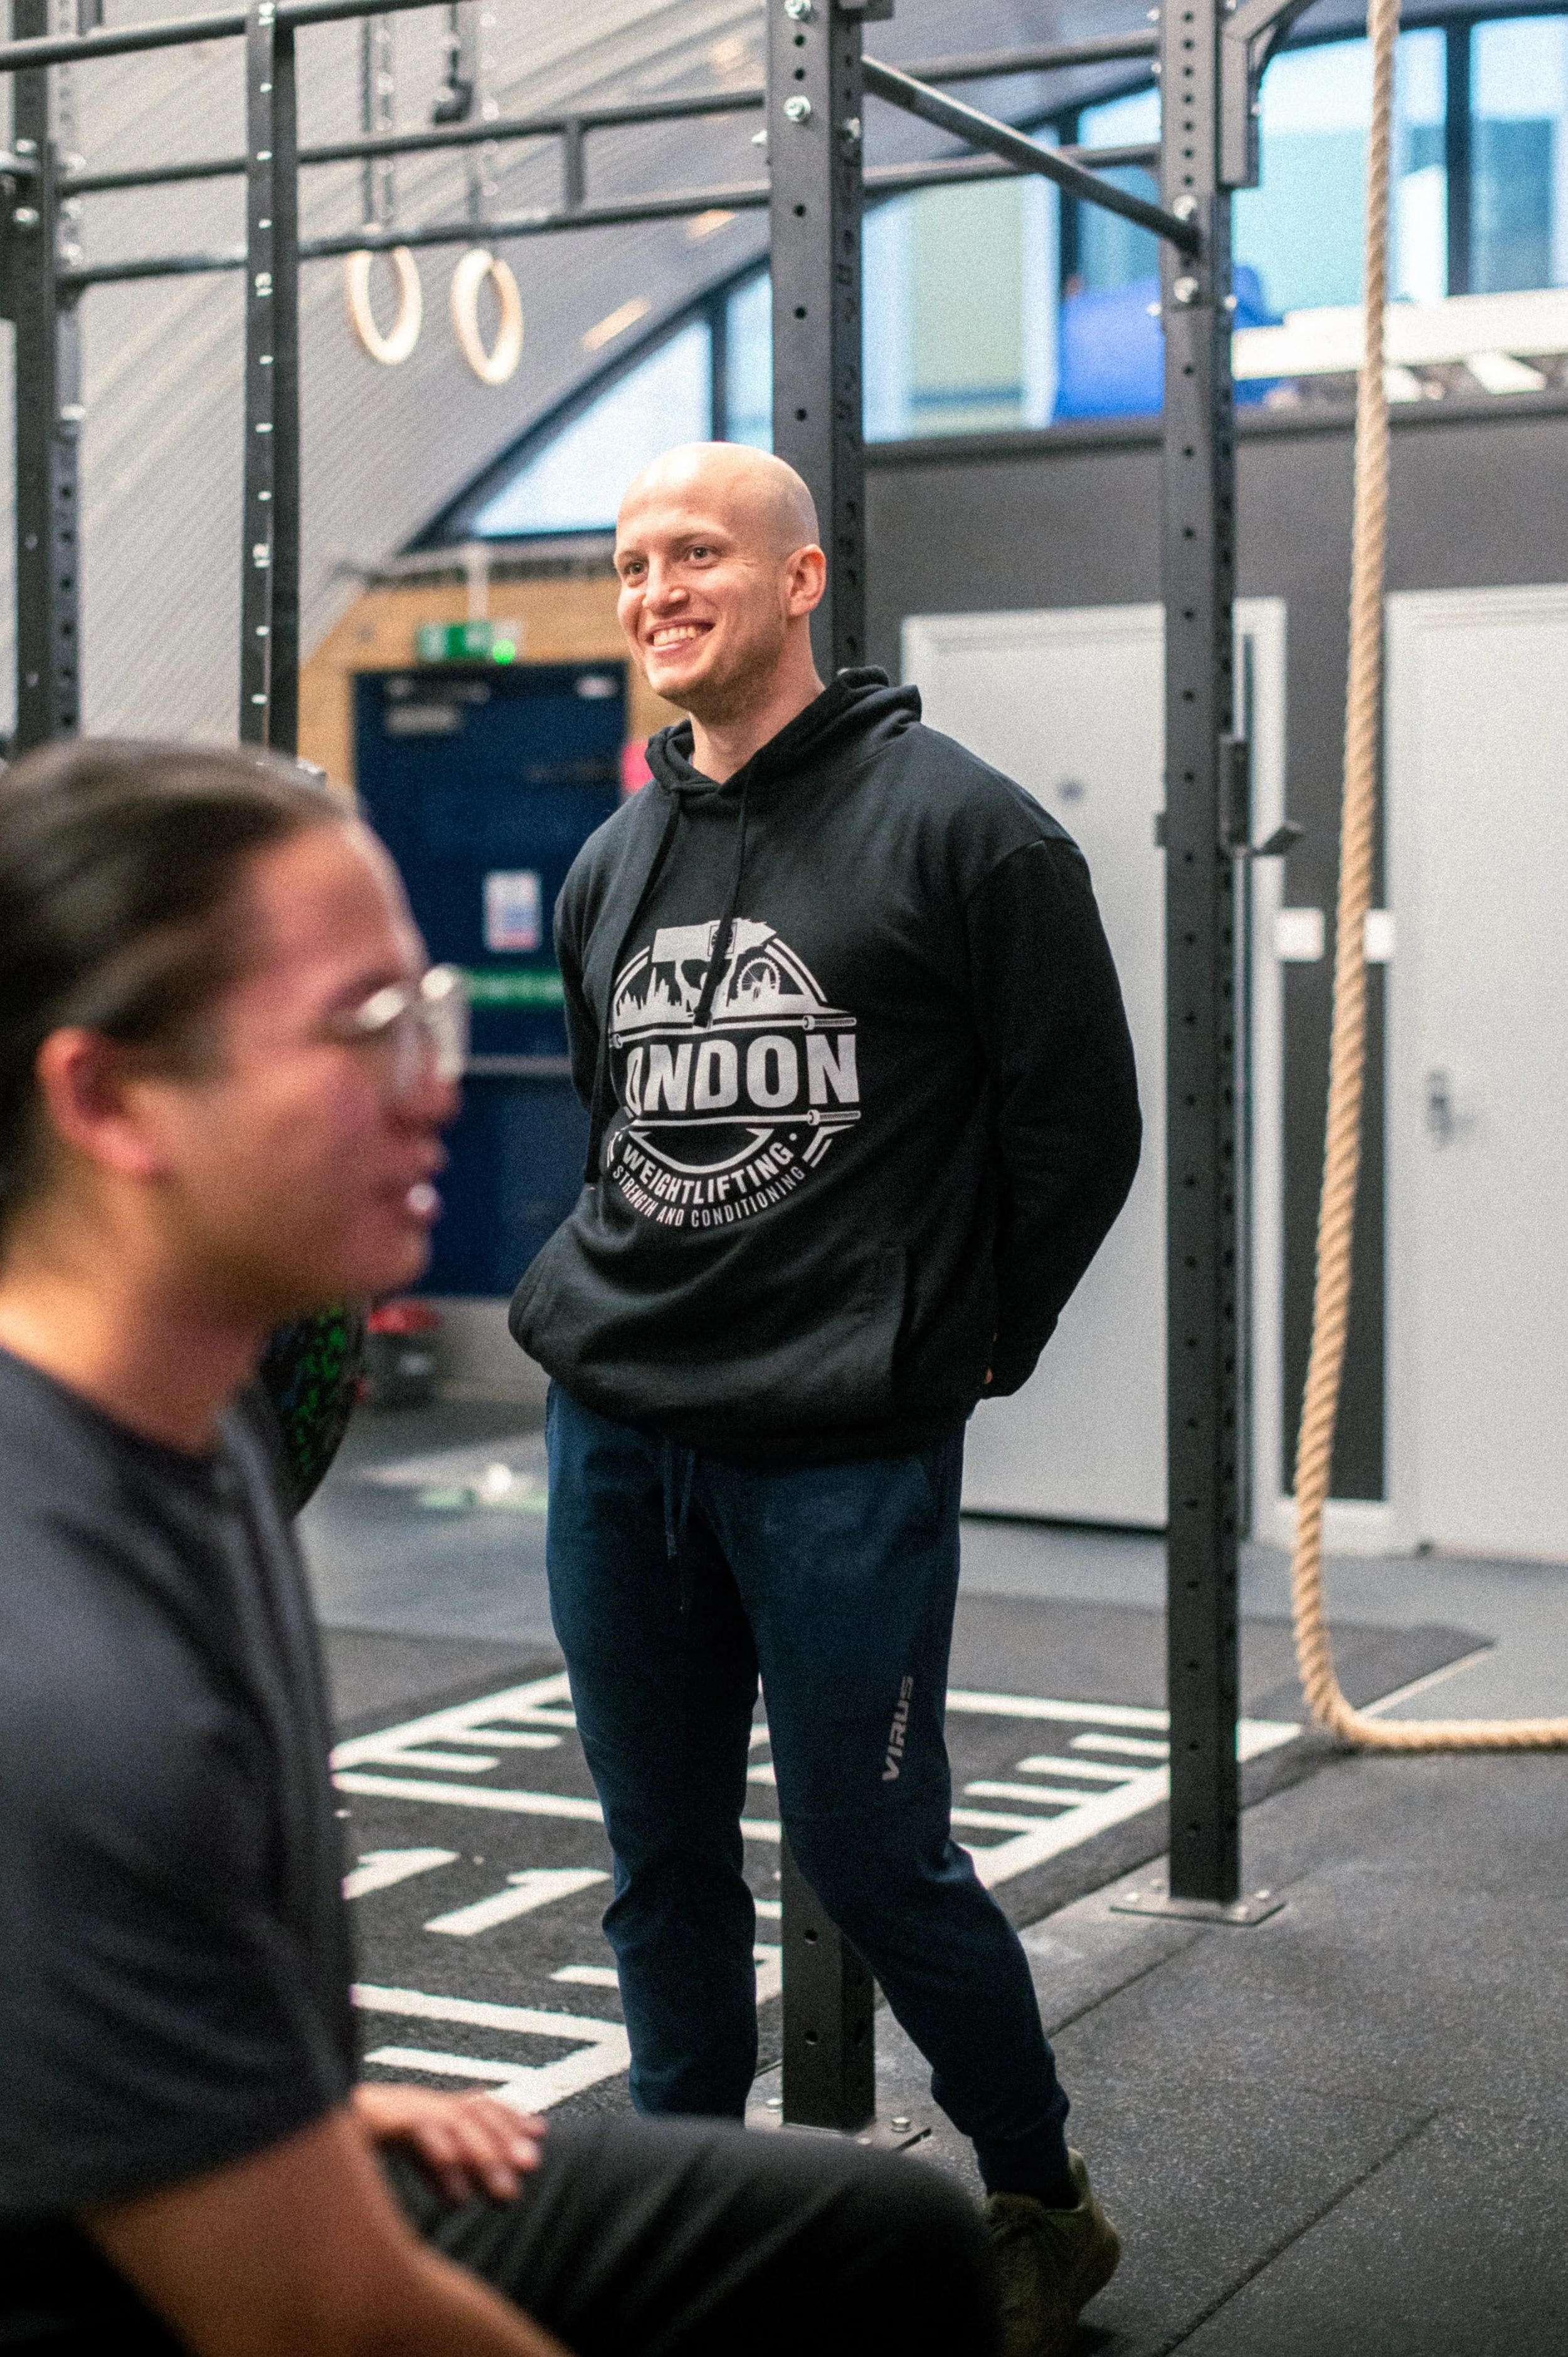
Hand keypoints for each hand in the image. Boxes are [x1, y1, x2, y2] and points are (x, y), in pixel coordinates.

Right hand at [352, 2083, 545, 2204]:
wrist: (289, 2124)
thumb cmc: (343, 2146)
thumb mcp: (398, 2155)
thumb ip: (432, 2170)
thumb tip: (462, 2197)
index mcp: (418, 2105)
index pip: (473, 2103)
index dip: (507, 2116)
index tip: (541, 2132)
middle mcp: (409, 2101)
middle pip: (467, 2111)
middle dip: (503, 2137)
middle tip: (531, 2167)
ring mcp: (389, 2107)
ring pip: (448, 2124)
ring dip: (481, 2157)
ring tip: (503, 2192)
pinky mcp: (367, 2119)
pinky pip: (412, 2135)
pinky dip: (438, 2158)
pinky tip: (456, 2192)